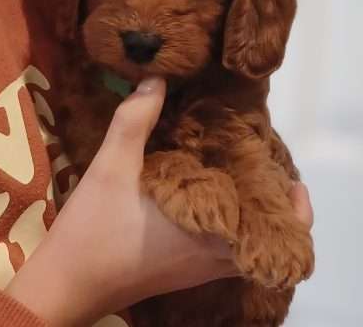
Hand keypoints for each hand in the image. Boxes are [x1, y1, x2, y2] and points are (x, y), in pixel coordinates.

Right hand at [6, 77, 313, 326]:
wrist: (66, 284)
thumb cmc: (94, 228)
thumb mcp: (110, 166)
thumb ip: (135, 120)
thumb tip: (159, 79)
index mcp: (207, 231)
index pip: (274, 232)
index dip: (296, 211)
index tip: (294, 180)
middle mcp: (212, 257)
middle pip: (269, 243)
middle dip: (276, 209)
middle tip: (267, 171)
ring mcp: (198, 272)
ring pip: (247, 251)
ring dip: (254, 220)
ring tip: (244, 181)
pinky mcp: (182, 276)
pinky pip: (225, 257)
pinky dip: (232, 233)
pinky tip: (209, 203)